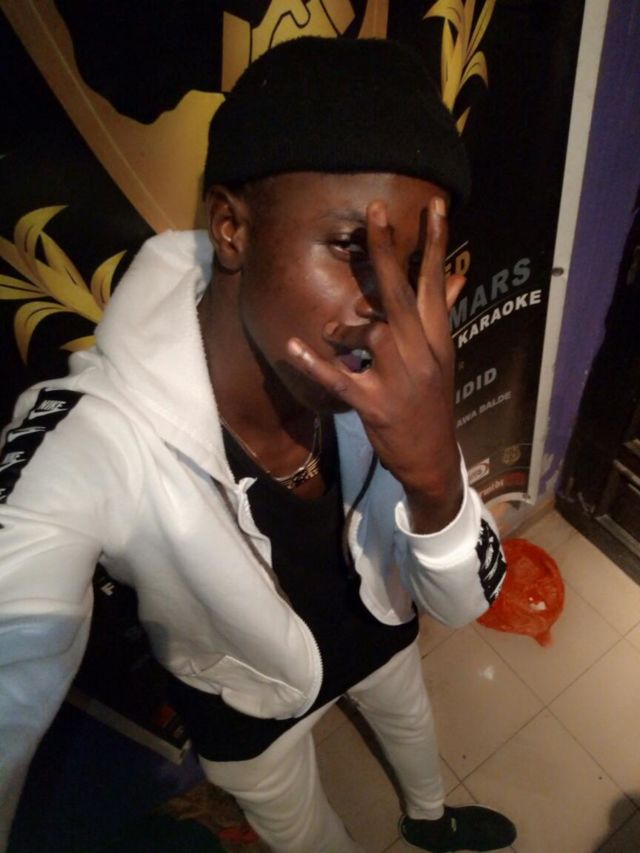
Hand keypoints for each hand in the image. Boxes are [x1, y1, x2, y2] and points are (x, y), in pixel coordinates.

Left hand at [287, 196, 465, 532]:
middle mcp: (422, 353)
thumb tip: (458, 276)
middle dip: (387, 251)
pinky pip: (340, 378)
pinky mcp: (375, 404)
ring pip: (370, 333)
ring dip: (345, 327)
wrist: (432, 458)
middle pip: (402, 295)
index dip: (436, 245)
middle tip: (374, 210)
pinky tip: (292, 346)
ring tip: (333, 333)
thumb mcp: (442, 358)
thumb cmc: (431, 402)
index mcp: (438, 339)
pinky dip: (314, 363)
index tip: (435, 206)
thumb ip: (443, 314)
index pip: (438, 285)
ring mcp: (399, 379)